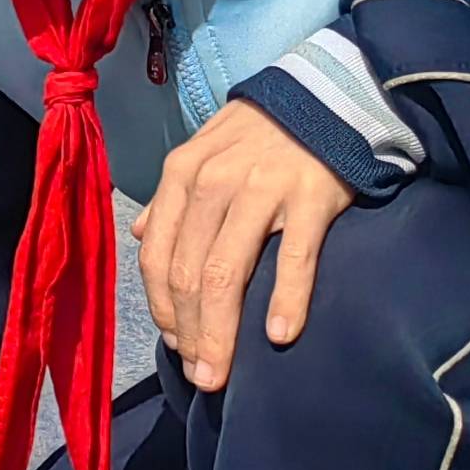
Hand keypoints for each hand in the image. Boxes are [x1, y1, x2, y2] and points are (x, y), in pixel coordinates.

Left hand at [137, 99, 355, 393]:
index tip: (176, 348)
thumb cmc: (261, 134)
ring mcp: (261, 188)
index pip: (158, 257)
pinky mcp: (311, 195)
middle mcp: (213, 183)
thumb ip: (173, 198)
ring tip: (222, 373)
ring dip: (221, 332)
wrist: (326, 93)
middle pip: (189, 274)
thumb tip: (143, 236)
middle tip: (202, 376)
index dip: (163, 310)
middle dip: (189, 334)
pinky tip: (278, 337)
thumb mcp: (203, 152)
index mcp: (182, 176)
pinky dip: (286, 300)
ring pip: (227, 273)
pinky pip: (294, 256)